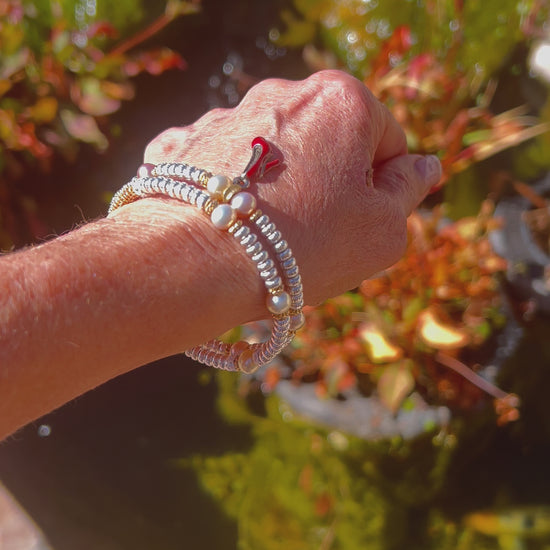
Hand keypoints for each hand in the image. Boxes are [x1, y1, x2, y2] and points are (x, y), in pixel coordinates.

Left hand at [142, 70, 440, 305]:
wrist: (195, 264)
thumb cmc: (304, 247)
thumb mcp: (382, 229)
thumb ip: (408, 189)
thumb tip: (425, 166)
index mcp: (341, 100)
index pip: (385, 142)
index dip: (380, 189)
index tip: (356, 222)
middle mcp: (280, 93)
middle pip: (326, 143)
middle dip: (329, 183)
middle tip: (314, 233)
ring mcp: (225, 115)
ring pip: (273, 155)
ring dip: (279, 186)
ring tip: (266, 233)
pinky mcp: (184, 144)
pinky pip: (223, 165)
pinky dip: (231, 190)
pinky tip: (226, 222)